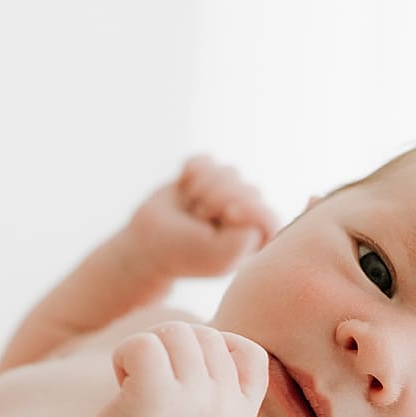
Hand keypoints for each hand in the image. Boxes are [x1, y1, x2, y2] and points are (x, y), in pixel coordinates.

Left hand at [81, 322, 268, 416]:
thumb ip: (221, 380)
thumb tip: (208, 334)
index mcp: (242, 413)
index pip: (250, 351)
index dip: (216, 352)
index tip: (186, 380)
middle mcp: (224, 406)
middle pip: (205, 334)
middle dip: (172, 350)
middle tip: (154, 385)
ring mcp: (193, 399)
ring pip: (175, 332)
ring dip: (147, 350)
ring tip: (138, 384)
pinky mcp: (155, 394)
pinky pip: (143, 342)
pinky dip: (124, 354)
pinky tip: (123, 382)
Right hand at [126, 156, 279, 281]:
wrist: (147, 243)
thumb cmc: (183, 253)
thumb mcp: (217, 257)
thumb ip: (244, 240)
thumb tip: (256, 211)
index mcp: (252, 240)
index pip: (268, 218)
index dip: (249, 210)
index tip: (227, 214)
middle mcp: (244, 216)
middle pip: (249, 191)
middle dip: (220, 198)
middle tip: (199, 216)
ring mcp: (225, 194)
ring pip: (229, 172)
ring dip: (204, 186)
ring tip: (191, 206)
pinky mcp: (205, 176)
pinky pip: (207, 159)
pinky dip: (192, 168)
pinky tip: (183, 184)